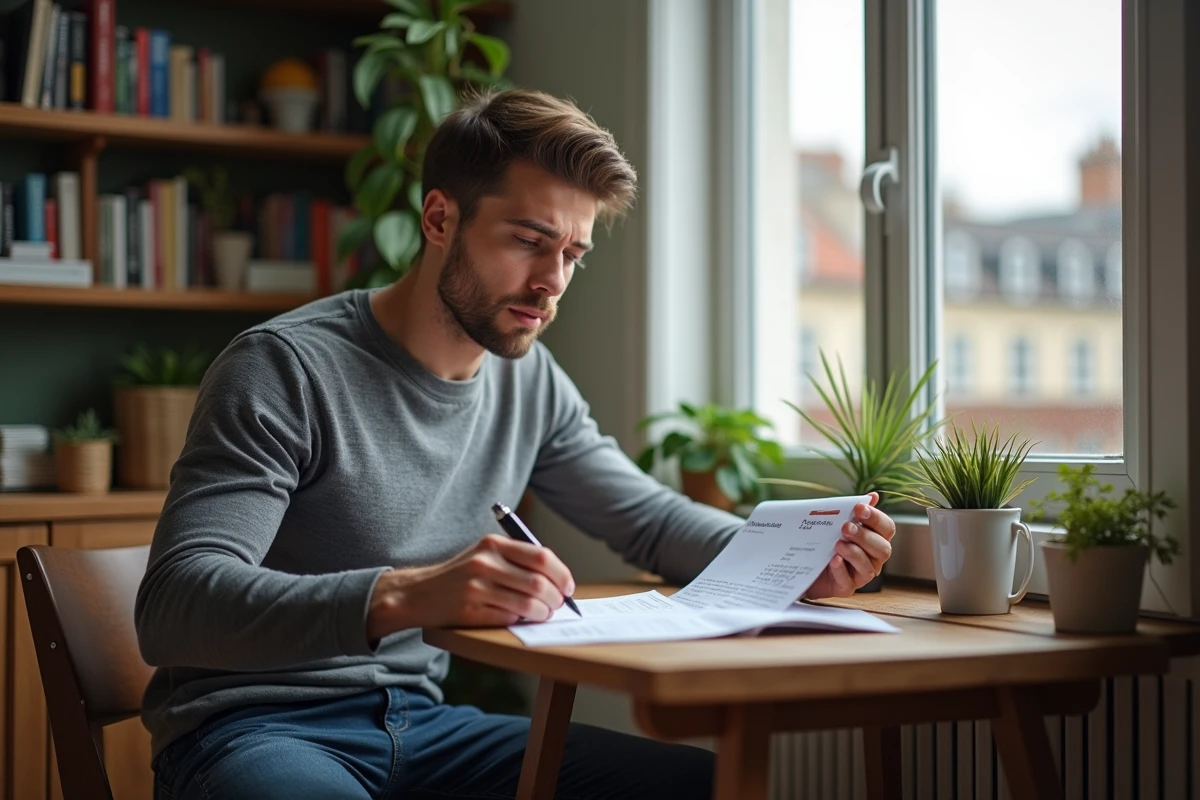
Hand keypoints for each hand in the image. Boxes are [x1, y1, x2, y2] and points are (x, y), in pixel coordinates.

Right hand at [366, 535, 575, 639]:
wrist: (419, 592)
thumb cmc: (462, 575)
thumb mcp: (486, 554)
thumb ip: (518, 559)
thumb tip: (558, 578)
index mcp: (493, 544)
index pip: (541, 557)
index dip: (562, 575)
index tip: (568, 588)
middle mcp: (485, 563)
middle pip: (538, 583)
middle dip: (555, 598)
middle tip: (558, 605)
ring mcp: (476, 588)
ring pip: (527, 605)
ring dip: (542, 613)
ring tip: (543, 614)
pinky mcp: (470, 611)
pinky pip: (508, 619)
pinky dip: (520, 621)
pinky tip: (519, 618)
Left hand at [804, 492, 895, 599]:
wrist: (803, 564)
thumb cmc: (826, 540)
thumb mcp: (837, 523)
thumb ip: (854, 510)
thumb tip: (873, 496)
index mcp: (875, 539)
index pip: (887, 528)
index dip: (876, 518)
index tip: (859, 508)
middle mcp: (873, 558)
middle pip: (882, 549)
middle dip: (865, 536)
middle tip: (845, 527)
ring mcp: (860, 575)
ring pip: (868, 567)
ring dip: (854, 553)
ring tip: (837, 544)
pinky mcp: (846, 588)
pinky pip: (848, 582)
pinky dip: (841, 570)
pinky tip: (833, 560)